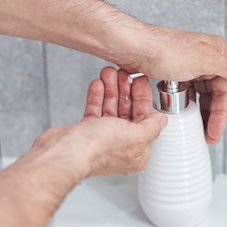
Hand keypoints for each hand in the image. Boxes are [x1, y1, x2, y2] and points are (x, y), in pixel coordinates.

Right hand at [31, 67, 166, 177]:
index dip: (143, 100)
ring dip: (111, 90)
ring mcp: (102, 139)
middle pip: (128, 113)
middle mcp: (120, 147)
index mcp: (136, 152)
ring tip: (109, 74)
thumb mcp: (136, 135)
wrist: (65, 152)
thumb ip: (152, 126)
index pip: (146, 121)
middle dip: (126, 91)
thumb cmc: (96, 148)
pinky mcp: (85, 133)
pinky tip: (98, 85)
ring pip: (111, 110)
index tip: (141, 83)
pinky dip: (97, 97)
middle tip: (124, 75)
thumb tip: (162, 120)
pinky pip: (95, 111)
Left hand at [118, 25, 226, 143]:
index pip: (226, 89)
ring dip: (199, 111)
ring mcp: (188, 65)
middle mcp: (204, 57)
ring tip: (196, 128)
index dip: (221, 113)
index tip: (214, 132)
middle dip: (211, 115)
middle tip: (207, 135)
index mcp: (216, 52)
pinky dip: (186, 105)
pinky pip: (186, 93)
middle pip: (214, 93)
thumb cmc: (163, 50)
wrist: (132, 47)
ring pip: (200, 94)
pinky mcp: (173, 71)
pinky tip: (182, 114)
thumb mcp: (204, 62)